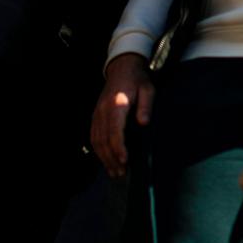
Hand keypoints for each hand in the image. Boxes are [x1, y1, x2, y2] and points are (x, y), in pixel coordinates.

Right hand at [91, 54, 153, 178]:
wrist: (122, 68)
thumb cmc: (138, 80)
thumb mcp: (148, 89)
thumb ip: (146, 106)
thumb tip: (144, 123)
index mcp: (117, 104)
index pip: (115, 130)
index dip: (119, 147)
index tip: (125, 160)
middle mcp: (103, 110)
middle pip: (104, 139)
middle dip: (112, 158)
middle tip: (121, 173)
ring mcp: (97, 114)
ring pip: (97, 140)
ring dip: (104, 158)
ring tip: (114, 172)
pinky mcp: (96, 116)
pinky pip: (94, 136)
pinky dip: (98, 150)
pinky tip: (105, 160)